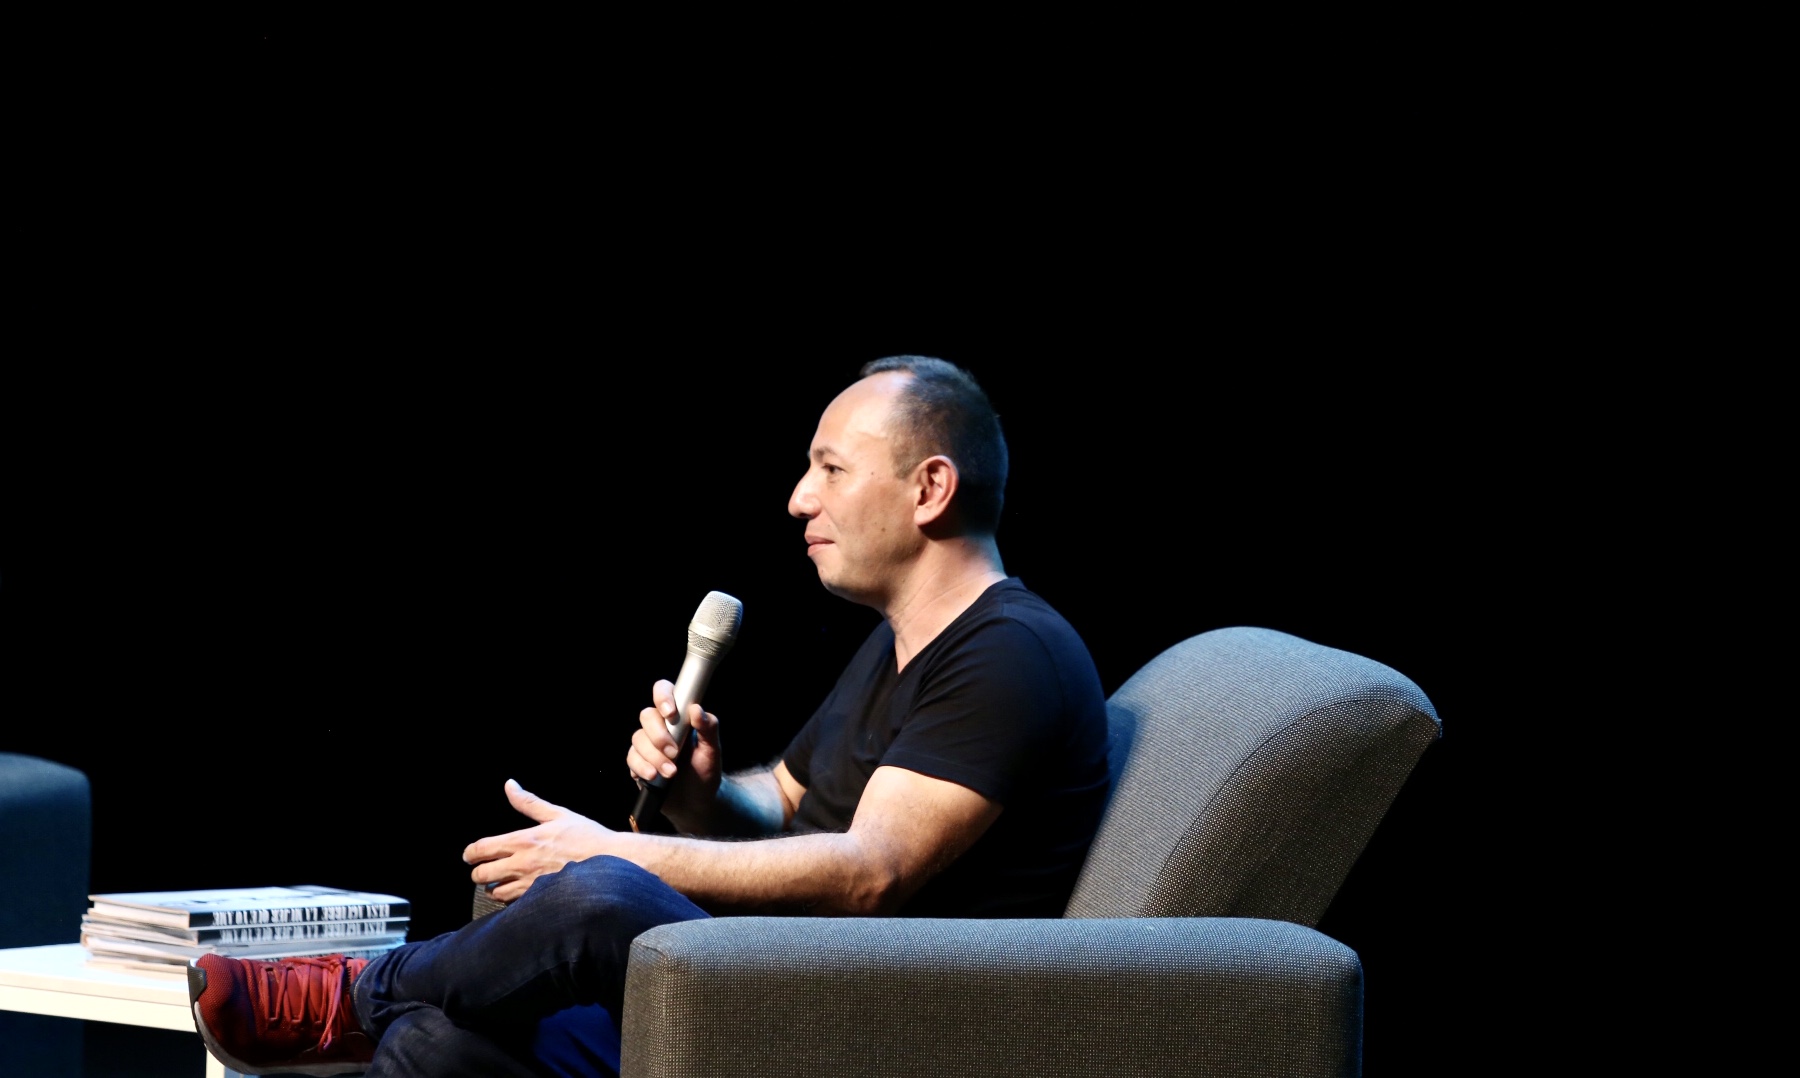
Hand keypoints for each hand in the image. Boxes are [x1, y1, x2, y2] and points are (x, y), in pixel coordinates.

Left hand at [463, 779, 615, 902]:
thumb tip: (510, 785)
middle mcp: (521, 865)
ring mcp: (529, 885)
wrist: (611, 863)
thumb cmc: (586, 837)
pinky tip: (517, 892)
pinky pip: (512, 904)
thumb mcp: (558, 814)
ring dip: (493, 887)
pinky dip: (509, 899)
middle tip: (483, 869)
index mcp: (523, 841)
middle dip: (478, 872)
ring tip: (500, 881)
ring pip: (494, 892)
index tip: (469, 855)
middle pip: (481, 875)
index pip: (482, 849)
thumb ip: (529, 802)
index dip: (470, 853)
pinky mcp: (539, 899)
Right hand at [625, 678, 724, 815]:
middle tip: (675, 753)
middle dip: (659, 736)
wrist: (696, 803)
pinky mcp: (638, 763)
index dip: (663, 697)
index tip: (671, 714)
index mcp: (678, 718)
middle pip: (646, 716)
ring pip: (637, 738)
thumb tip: (697, 710)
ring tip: (672, 773)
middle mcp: (660, 727)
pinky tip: (655, 777)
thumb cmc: (706, 772)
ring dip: (654, 757)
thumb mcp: (713, 751)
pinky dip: (642, 767)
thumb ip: (709, 728)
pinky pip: (631, 758)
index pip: (664, 692)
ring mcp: (647, 745)